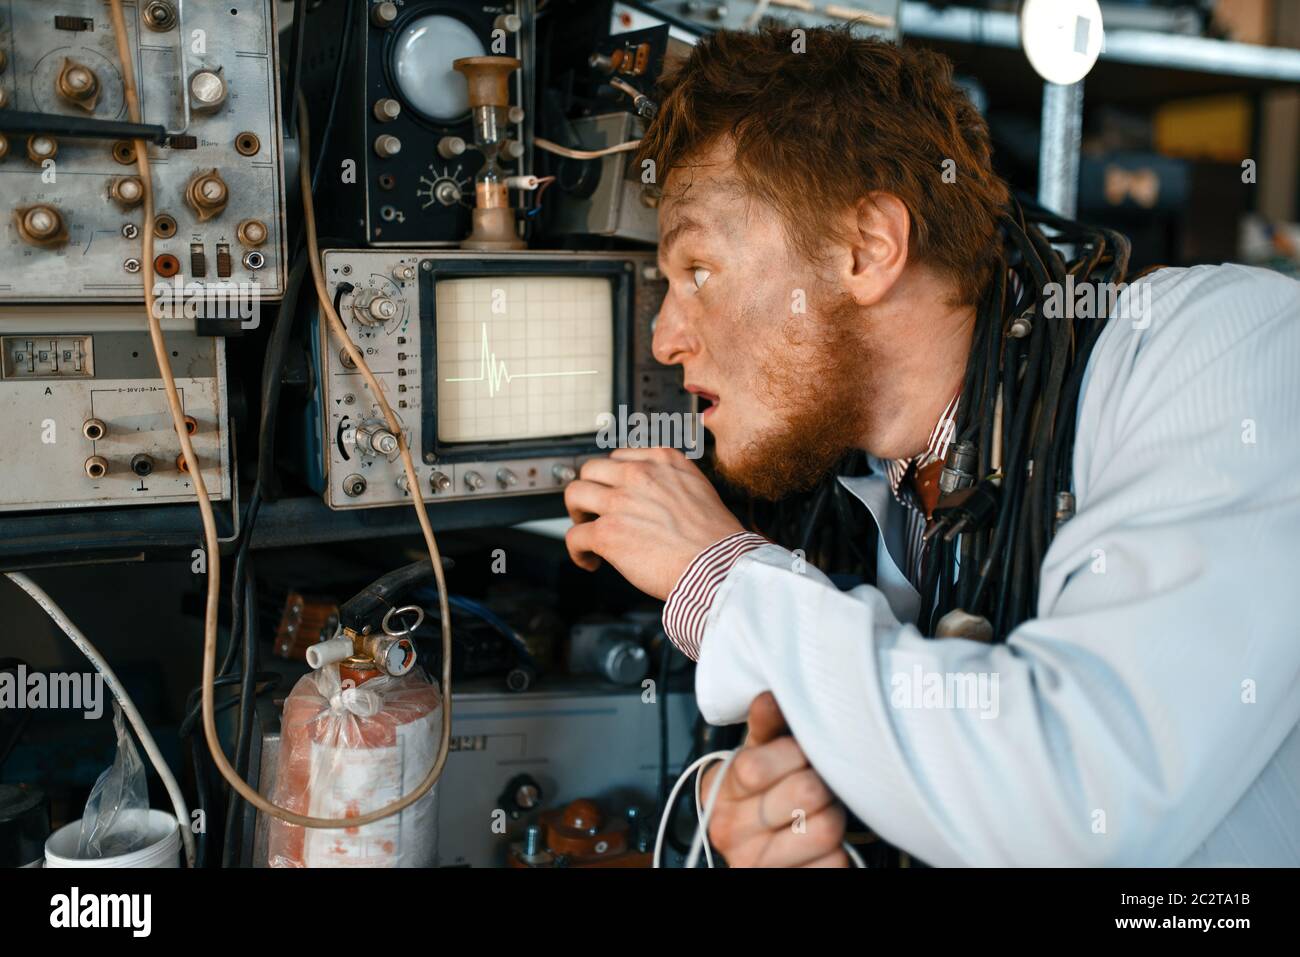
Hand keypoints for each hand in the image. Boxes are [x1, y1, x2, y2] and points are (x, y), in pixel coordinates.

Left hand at [563, 447, 743, 599]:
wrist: (719, 565)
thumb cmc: (715, 538)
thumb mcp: (697, 488)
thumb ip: (669, 482)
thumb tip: (652, 497)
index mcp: (662, 460)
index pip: (619, 457)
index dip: (612, 479)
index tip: (613, 493)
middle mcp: (638, 474)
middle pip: (590, 469)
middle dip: (590, 491)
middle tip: (594, 511)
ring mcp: (620, 502)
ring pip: (575, 494)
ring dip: (576, 514)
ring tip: (587, 531)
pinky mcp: (607, 532)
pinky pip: (574, 535)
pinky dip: (577, 551)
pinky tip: (590, 561)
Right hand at [702, 692, 847, 866]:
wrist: (755, 849)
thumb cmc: (759, 795)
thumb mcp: (755, 756)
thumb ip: (765, 728)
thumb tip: (770, 698)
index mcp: (720, 791)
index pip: (756, 766)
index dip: (792, 752)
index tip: (801, 750)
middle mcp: (731, 831)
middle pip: (804, 793)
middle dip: (821, 781)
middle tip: (818, 780)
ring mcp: (759, 863)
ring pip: (826, 828)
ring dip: (834, 815)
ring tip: (822, 811)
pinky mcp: (788, 882)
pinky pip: (835, 862)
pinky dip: (840, 851)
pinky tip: (824, 843)